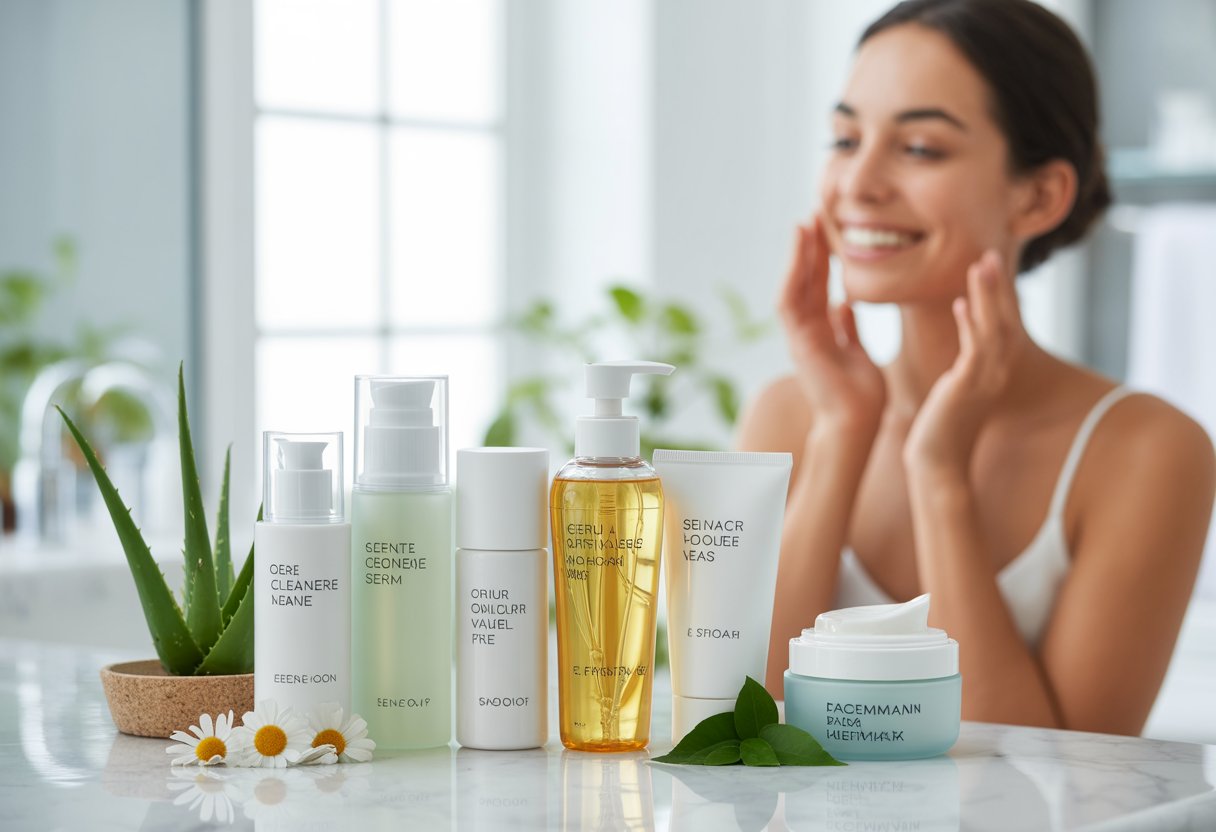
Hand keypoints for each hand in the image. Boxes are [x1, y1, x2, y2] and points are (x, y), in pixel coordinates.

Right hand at [779, 214, 885, 437]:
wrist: (857, 422)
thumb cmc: (862, 396)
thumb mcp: (859, 352)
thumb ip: (849, 329)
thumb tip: (846, 307)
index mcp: (822, 331)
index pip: (818, 286)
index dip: (821, 258)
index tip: (828, 230)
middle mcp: (807, 330)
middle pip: (804, 280)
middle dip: (808, 247)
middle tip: (814, 213)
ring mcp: (799, 335)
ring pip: (793, 285)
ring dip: (798, 254)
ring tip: (804, 223)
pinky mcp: (798, 340)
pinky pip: (790, 299)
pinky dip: (794, 272)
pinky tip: (802, 247)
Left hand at [904, 250, 1026, 476]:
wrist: (937, 464)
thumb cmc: (941, 430)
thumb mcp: (955, 392)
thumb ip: (962, 371)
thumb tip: (959, 360)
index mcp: (992, 371)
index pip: (1000, 325)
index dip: (998, 296)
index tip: (990, 266)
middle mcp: (996, 373)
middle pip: (1004, 320)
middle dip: (998, 287)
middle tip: (991, 254)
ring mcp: (985, 381)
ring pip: (993, 329)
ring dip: (987, 296)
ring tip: (980, 265)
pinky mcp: (968, 389)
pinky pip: (974, 351)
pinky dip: (970, 326)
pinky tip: (960, 304)